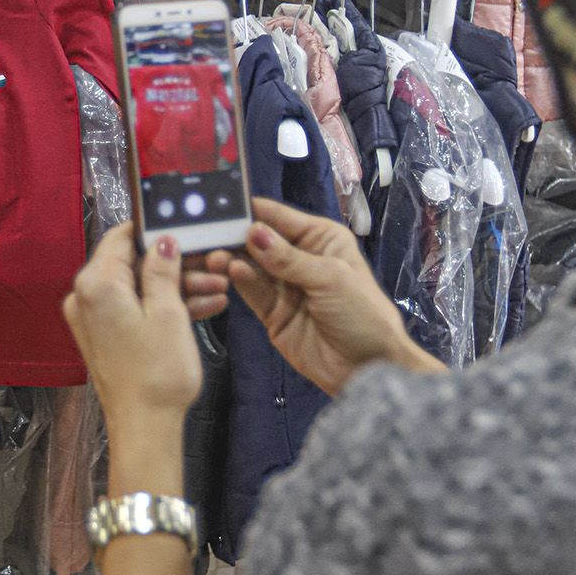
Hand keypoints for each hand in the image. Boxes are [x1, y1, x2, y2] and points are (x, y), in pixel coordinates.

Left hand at [64, 223, 202, 431]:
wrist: (145, 429)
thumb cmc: (156, 374)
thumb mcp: (168, 312)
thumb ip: (162, 269)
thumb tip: (162, 241)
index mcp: (96, 284)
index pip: (121, 237)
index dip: (154, 230)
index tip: (183, 228)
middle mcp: (86, 298)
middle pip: (132, 263)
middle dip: (175, 264)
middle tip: (211, 264)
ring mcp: (94, 319)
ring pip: (139, 288)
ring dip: (177, 287)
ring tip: (218, 288)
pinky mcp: (106, 337)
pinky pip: (135, 309)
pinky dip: (164, 307)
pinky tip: (204, 307)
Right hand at [186, 197, 437, 396]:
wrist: (369, 368)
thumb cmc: (362, 314)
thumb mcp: (330, 278)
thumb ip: (288, 257)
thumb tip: (253, 232)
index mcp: (319, 238)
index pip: (278, 217)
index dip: (251, 211)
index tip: (220, 206)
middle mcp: (299, 256)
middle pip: (259, 240)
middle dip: (234, 235)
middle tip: (207, 233)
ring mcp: (283, 285)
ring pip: (250, 265)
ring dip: (232, 258)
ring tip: (214, 256)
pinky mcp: (271, 311)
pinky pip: (251, 290)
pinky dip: (239, 280)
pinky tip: (230, 271)